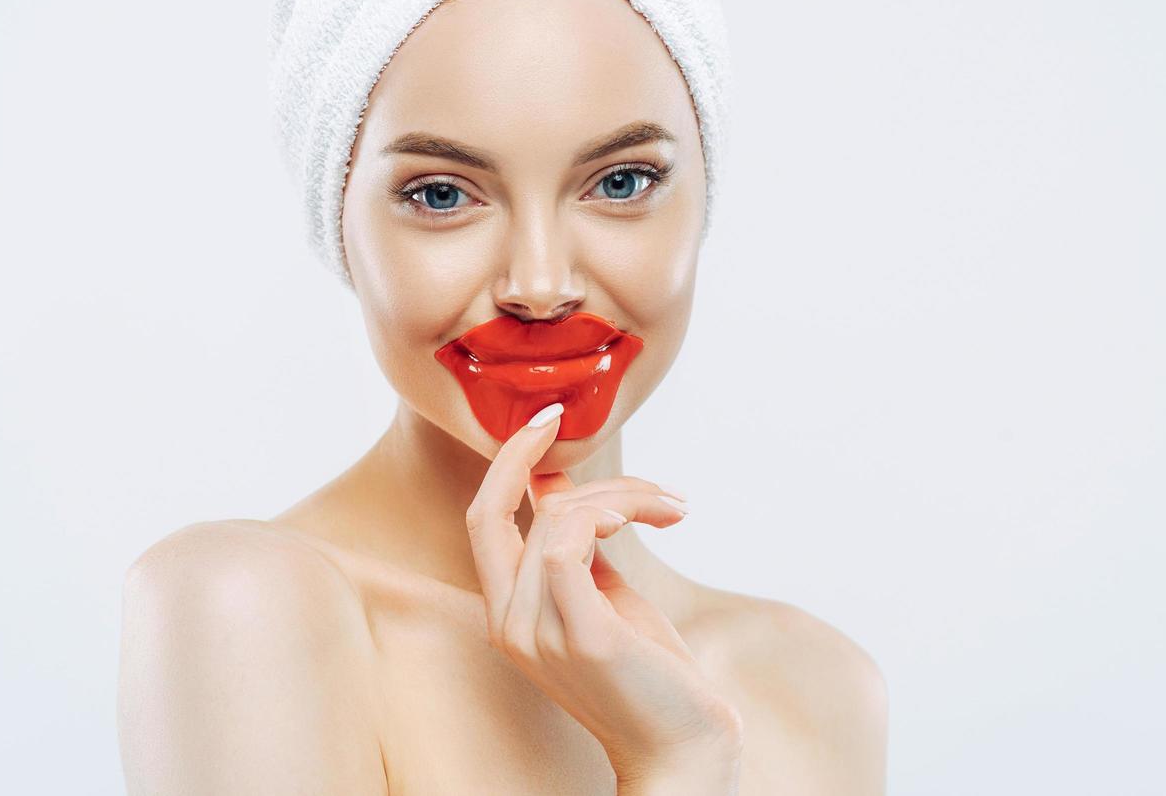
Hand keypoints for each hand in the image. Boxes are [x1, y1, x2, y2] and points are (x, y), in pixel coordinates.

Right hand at [464, 403, 743, 787]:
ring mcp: (540, 634)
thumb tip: (552, 478)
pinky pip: (565, 546)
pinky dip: (604, 514)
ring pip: (557, 518)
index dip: (505, 460)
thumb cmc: (648, 671)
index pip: (483, 517)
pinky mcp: (582, 637)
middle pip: (507, 508)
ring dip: (623, 495)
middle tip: (606, 447)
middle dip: (545, 458)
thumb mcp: (601, 591)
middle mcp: (510, 624)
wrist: (683, 745)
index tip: (546, 419)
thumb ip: (573, 541)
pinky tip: (645, 519)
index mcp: (508, 612)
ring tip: (671, 509)